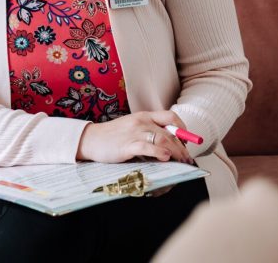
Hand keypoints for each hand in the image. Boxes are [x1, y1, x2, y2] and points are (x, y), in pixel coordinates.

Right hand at [75, 110, 193, 163]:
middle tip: (187, 158)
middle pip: (170, 132)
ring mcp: (135, 132)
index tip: (186, 142)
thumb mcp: (133, 128)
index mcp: (144, 116)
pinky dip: (160, 153)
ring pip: (163, 139)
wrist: (91, 139)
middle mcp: (142, 121)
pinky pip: (148, 147)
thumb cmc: (113, 137)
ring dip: (176, 151)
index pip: (171, 116)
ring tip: (180, 161)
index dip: (183, 129)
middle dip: (182, 146)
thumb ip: (149, 132)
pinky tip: (165, 158)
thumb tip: (169, 146)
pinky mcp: (128, 144)